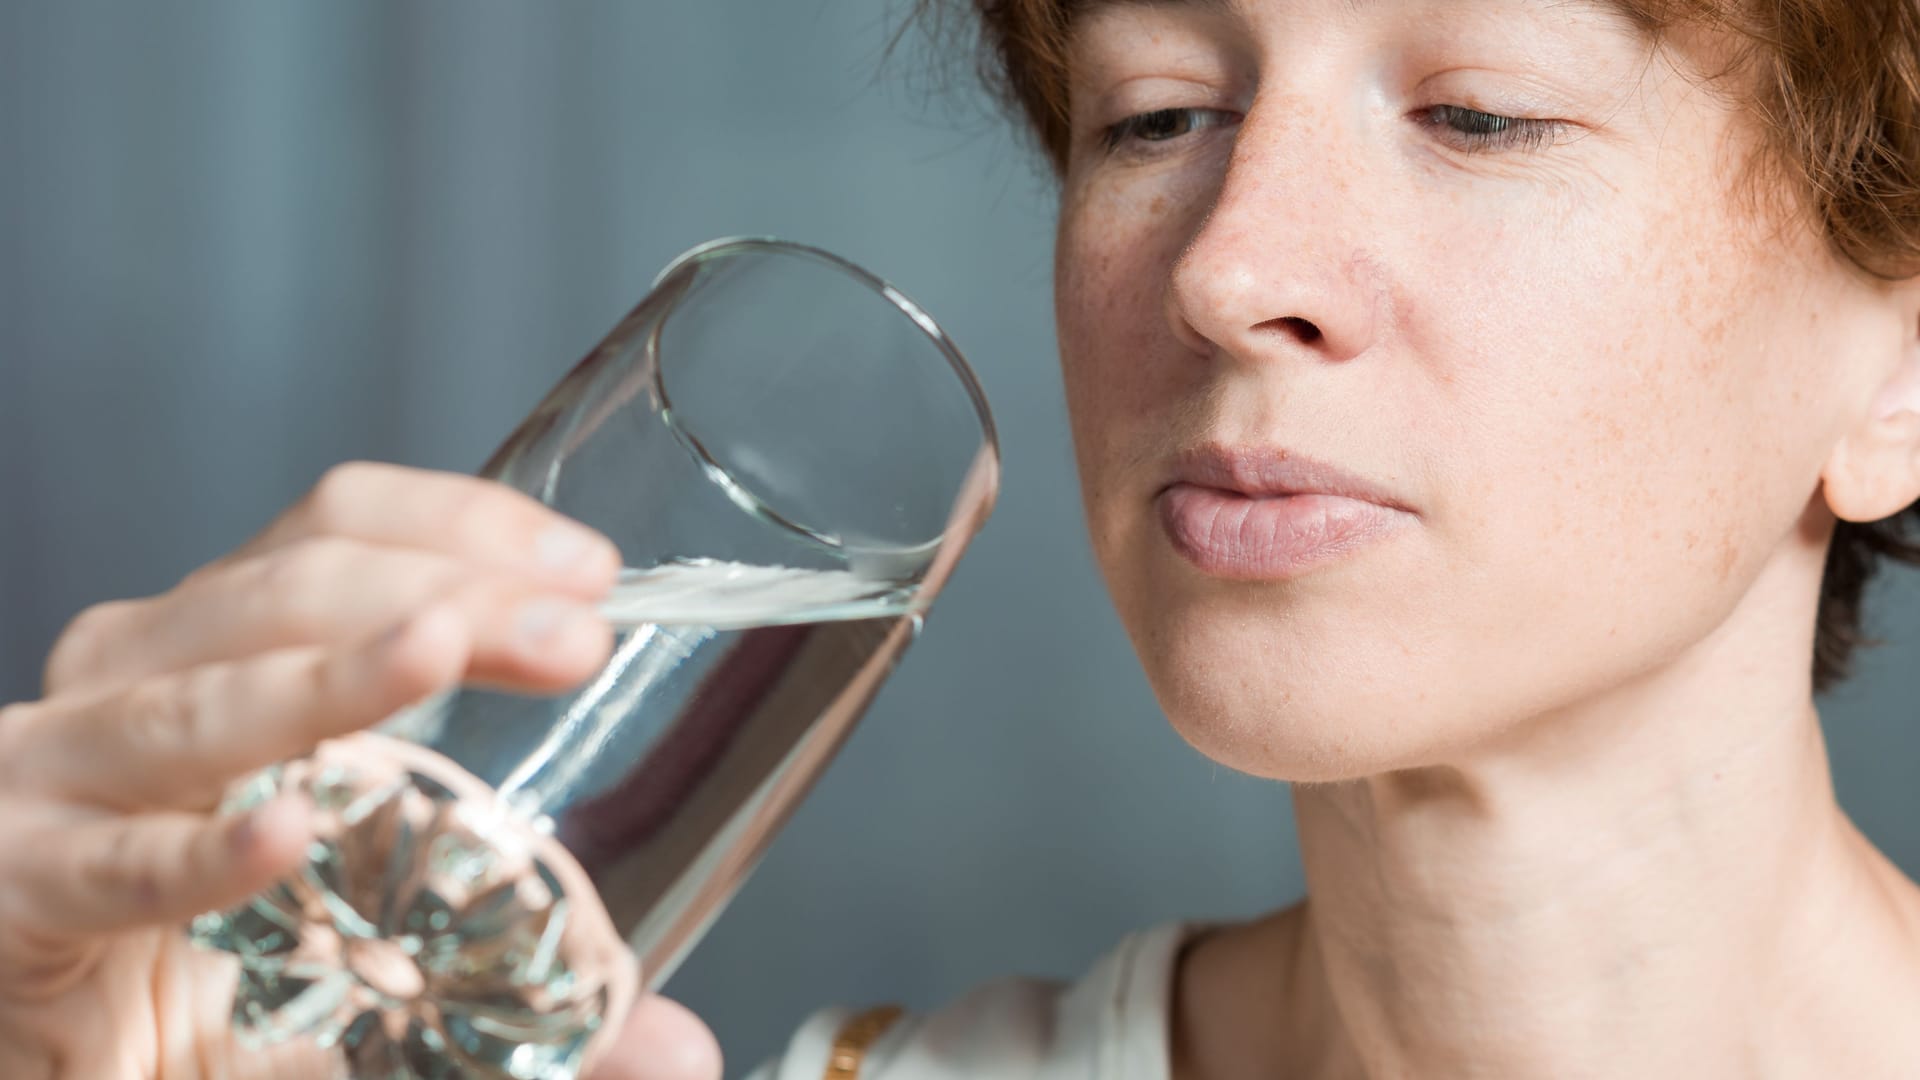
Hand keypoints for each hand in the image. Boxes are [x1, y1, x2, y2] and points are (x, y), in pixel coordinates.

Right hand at [0, 462, 719, 1078]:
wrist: (52, 1057)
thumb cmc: (195, 957)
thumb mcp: (362, 918)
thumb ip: (514, 969)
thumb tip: (680, 1048)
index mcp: (222, 641)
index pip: (338, 529)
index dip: (462, 523)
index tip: (588, 569)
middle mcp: (134, 677)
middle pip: (287, 588)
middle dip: (442, 592)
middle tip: (573, 638)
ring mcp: (57, 777)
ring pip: (200, 698)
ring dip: (335, 677)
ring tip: (441, 652)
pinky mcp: (16, 889)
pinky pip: (111, 864)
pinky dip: (199, 849)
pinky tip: (283, 832)